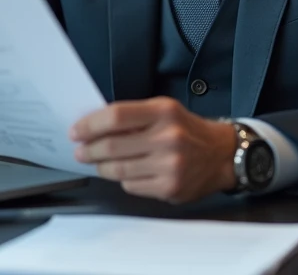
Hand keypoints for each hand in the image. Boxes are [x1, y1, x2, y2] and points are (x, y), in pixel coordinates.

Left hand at [70, 97, 236, 202]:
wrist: (221, 154)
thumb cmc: (187, 130)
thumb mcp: (164, 111)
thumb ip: (133, 116)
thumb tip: (93, 126)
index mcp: (163, 112)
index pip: (116, 116)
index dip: (90, 124)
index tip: (76, 131)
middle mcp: (168, 137)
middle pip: (112, 145)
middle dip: (89, 150)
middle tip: (80, 151)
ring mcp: (170, 165)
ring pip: (118, 169)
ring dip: (102, 167)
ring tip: (98, 163)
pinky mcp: (170, 187)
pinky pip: (131, 186)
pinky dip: (123, 180)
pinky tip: (126, 173)